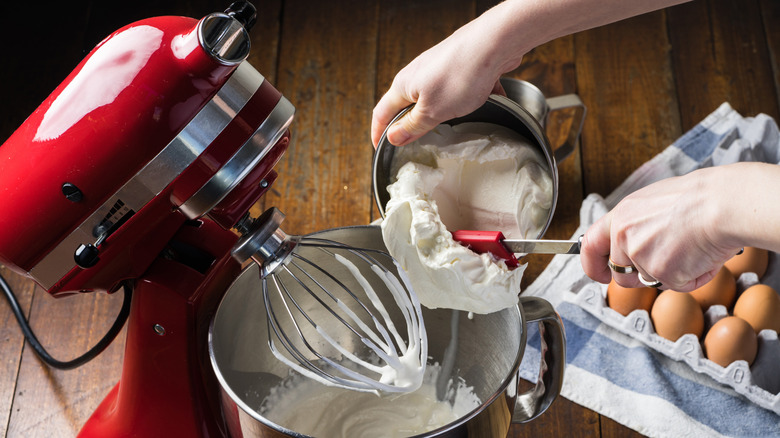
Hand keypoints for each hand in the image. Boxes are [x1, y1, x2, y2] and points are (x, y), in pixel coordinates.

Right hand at [370, 4, 530, 147]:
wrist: (494, 43)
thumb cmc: (460, 74)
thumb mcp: (432, 111)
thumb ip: (413, 126)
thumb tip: (393, 137)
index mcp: (403, 86)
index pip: (382, 113)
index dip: (379, 133)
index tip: (380, 148)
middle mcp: (418, 74)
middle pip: (408, 104)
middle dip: (413, 124)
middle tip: (417, 143)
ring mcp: (440, 68)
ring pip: (437, 97)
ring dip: (444, 112)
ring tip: (455, 125)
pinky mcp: (461, 65)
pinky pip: (462, 88)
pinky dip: (472, 98)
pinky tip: (489, 102)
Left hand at [580, 167, 740, 291]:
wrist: (723, 203)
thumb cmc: (698, 198)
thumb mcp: (653, 202)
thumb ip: (635, 225)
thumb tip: (632, 242)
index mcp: (621, 216)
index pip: (590, 246)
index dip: (592, 265)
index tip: (599, 274)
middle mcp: (624, 237)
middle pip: (621, 275)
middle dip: (642, 276)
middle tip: (668, 260)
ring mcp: (641, 256)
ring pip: (651, 281)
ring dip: (670, 274)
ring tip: (691, 248)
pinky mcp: (662, 273)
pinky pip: (677, 285)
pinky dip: (693, 277)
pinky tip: (702, 255)